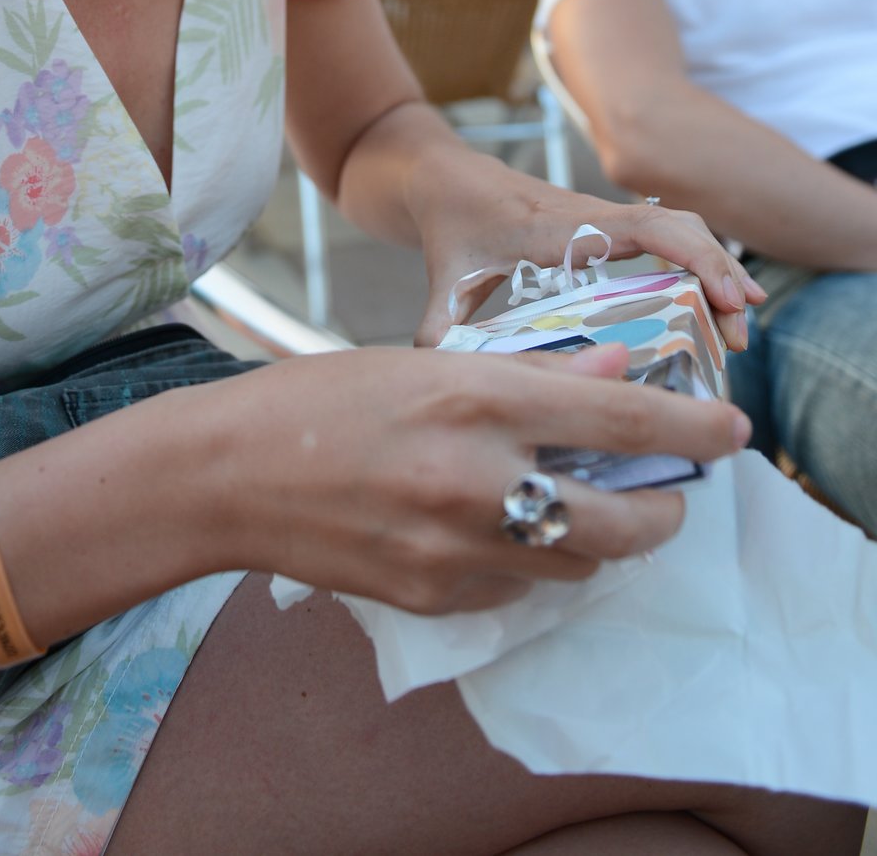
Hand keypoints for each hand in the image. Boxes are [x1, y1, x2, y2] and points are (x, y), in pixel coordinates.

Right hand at [213, 341, 751, 616]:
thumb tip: (614, 370)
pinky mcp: (432, 596)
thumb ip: (528, 374)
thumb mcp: (423, 362)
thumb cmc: (321, 399)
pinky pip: (516, 588)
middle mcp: (475, 478)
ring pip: (576, 561)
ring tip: (577, 498)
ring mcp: (453, 548)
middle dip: (663, 510)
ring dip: (596, 534)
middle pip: (621, 519)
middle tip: (666, 491)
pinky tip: (501, 525)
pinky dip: (529, 558)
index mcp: (473, 397)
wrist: (227, 475)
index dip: (688, 424)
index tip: (733, 429)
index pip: (616, 414)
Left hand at [412, 185, 765, 353]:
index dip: (695, 257)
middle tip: (741, 334)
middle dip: (720, 273)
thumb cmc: (452, 224)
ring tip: (740, 325)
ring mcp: (605, 220)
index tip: (727, 299)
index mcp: (563, 227)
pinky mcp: (607, 229)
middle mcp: (594, 217)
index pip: (646, 228)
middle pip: (679, 227)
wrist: (449, 178)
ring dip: (716, 269)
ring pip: (679, 230)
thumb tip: (439, 378)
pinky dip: (698, 263)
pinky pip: (667, 236)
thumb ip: (441, 330)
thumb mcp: (446, 279)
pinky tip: (716, 306)